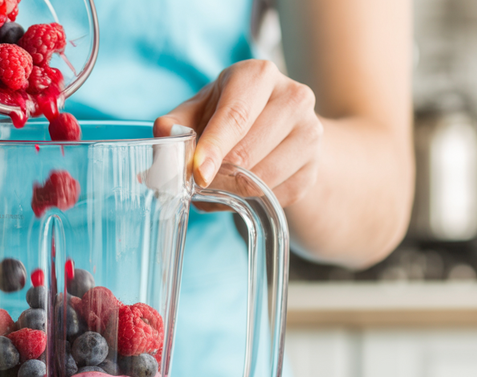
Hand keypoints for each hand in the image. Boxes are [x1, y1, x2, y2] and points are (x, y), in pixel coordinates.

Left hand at [154, 60, 322, 206]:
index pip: (236, 116)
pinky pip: (273, 198)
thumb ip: (178, 122)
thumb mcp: (201, 109)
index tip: (197, 174)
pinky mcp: (313, 168)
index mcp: (259, 75)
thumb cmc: (229, 113)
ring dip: (229, 191)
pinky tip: (239, 187)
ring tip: (215, 183)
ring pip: (261, 181)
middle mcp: (294, 98)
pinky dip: (248, 201)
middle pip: (247, 154)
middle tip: (195, 183)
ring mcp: (310, 133)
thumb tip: (162, 134)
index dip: (214, 148)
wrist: (277, 126)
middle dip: (215, 176)